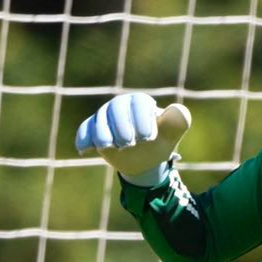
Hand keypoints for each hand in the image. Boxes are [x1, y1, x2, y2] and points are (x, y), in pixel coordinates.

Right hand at [74, 92, 191, 186]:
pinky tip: (84, 150)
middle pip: (116, 108)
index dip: (142, 119)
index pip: (139, 103)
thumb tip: (177, 109)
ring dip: (103, 133)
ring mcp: (105, 117)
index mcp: (141, 102)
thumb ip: (178, 122)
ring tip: (110, 147)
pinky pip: (84, 130)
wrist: (144, 159)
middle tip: (129, 144)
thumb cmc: (159, 142)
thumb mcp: (172, 135)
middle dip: (121, 126)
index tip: (147, 138)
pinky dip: (83, 138)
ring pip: (99, 120)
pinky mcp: (93, 130)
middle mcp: (121, 105)